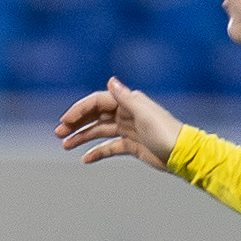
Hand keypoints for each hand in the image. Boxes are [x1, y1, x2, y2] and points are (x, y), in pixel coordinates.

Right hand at [56, 76, 185, 172]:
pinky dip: (97, 152)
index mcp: (129, 103)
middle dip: (76, 123)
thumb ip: (126, 98)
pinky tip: (85, 159)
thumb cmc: (166, 133)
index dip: (80, 110)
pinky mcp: (132, 145)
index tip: (65, 121)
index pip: (98, 102)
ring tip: (65, 145)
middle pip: (96, 115)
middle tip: (58, 133)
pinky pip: (109, 147)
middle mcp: (127, 113)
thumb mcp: (144, 114)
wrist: (182, 155)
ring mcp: (128, 130)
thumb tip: (111, 80)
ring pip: (100, 131)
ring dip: (82, 137)